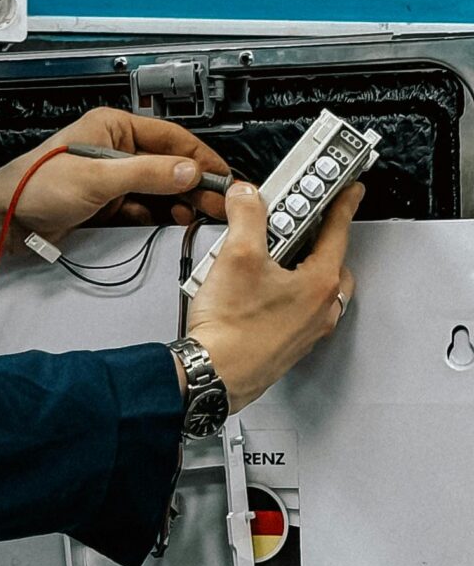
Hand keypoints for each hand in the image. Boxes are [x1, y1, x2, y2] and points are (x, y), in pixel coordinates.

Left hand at [0, 108, 231, 243]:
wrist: (4, 219)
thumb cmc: (34, 185)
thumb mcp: (98, 177)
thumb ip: (147, 173)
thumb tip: (187, 170)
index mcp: (112, 127)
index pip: (170, 138)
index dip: (200, 158)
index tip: (222, 177)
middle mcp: (114, 148)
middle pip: (168, 164)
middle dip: (193, 183)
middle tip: (218, 203)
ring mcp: (111, 176)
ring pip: (158, 187)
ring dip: (179, 201)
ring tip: (199, 215)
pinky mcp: (106, 202)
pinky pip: (143, 206)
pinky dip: (159, 214)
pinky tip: (172, 222)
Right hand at [189, 179, 360, 411]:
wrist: (213, 375)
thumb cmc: (232, 331)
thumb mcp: (237, 256)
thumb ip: (247, 217)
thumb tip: (247, 197)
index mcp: (320, 284)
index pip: (339, 231)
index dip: (343, 203)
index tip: (351, 190)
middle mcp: (320, 310)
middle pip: (329, 260)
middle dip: (314, 239)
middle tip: (292, 223)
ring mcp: (305, 330)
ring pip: (311, 286)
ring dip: (294, 266)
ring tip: (259, 256)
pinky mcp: (286, 343)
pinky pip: (294, 307)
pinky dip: (281, 291)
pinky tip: (249, 289)